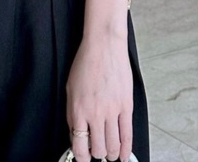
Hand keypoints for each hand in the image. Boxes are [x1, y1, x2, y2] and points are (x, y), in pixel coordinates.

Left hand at [65, 34, 132, 161]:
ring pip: (113, 146)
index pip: (79, 146)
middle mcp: (94, 114)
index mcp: (78, 110)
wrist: (104, 46)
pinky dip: (126, 150)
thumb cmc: (85, 63)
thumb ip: (72, 113)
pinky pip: (128, 135)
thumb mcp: (70, 88)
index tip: (83, 157)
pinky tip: (124, 156)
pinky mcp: (126, 107)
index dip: (81, 157)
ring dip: (111, 154)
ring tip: (110, 153)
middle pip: (98, 149)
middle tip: (97, 151)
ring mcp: (112, 111)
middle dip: (97, 155)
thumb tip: (76, 133)